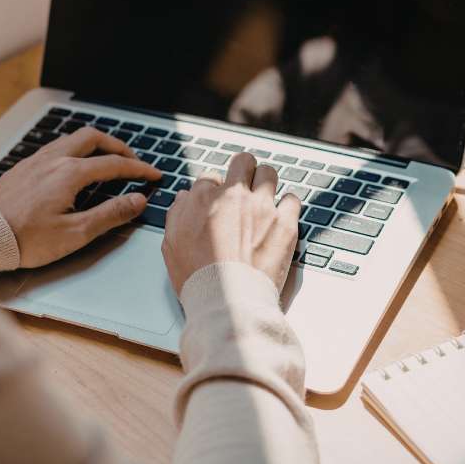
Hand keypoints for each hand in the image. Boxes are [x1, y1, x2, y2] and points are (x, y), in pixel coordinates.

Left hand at [0, 127, 160, 267]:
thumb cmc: (26, 240)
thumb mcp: (76, 233)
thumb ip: (110, 214)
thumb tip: (138, 200)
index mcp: (70, 173)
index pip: (114, 164)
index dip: (139, 169)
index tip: (153, 175)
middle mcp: (53, 160)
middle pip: (93, 138)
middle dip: (118, 147)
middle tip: (132, 161)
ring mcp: (35, 161)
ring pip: (71, 139)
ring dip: (94, 145)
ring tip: (105, 160)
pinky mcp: (21, 168)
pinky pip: (53, 148)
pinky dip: (72, 151)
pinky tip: (71, 167)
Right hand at [162, 152, 301, 294]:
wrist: (228, 301)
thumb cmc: (198, 278)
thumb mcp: (171, 245)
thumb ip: (177, 215)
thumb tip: (185, 198)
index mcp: (204, 199)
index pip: (210, 177)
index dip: (214, 189)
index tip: (217, 201)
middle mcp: (234, 196)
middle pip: (243, 162)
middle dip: (243, 170)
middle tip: (244, 184)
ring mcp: (262, 207)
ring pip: (269, 173)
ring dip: (266, 183)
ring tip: (264, 198)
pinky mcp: (285, 223)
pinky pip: (292, 199)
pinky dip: (287, 206)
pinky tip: (281, 216)